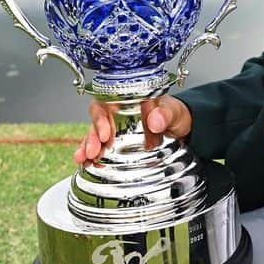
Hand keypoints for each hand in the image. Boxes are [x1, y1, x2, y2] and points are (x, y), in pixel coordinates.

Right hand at [72, 96, 192, 165]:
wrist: (180, 126)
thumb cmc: (174, 113)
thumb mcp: (173, 111)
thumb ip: (165, 114)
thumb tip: (155, 121)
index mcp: (128, 99)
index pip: (107, 103)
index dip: (101, 117)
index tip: (105, 134)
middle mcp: (118, 112)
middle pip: (97, 120)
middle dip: (92, 136)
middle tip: (92, 151)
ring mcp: (116, 128)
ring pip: (95, 134)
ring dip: (87, 147)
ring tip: (83, 159)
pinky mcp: (117, 143)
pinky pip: (100, 147)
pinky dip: (92, 156)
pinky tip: (87, 164)